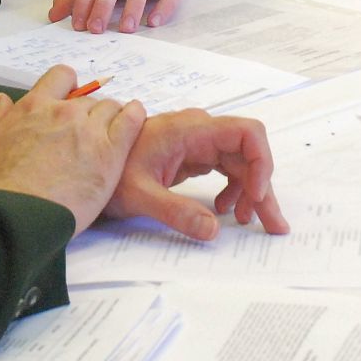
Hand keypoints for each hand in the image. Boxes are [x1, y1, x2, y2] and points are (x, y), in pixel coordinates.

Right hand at [0, 65, 145, 232]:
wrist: (16, 214)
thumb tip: (3, 99)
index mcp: (34, 107)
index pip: (61, 76)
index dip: (68, 87)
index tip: (69, 102)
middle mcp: (64, 112)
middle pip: (88, 99)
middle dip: (88, 113)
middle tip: (86, 134)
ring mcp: (89, 131)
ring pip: (111, 107)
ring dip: (110, 118)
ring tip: (108, 137)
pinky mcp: (110, 152)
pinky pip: (131, 120)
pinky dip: (134, 116)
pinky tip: (134, 118)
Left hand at [102, 108, 289, 240]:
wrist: (87, 165)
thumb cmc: (110, 174)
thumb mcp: (139, 195)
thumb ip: (175, 212)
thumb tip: (213, 230)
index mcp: (190, 130)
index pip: (246, 132)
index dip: (261, 160)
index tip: (258, 195)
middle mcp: (199, 131)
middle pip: (248, 152)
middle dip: (264, 187)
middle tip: (273, 224)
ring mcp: (197, 142)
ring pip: (241, 162)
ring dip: (252, 191)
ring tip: (250, 222)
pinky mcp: (193, 155)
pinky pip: (226, 168)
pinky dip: (234, 189)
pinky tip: (224, 210)